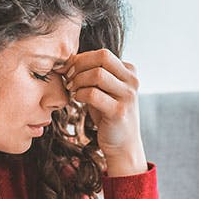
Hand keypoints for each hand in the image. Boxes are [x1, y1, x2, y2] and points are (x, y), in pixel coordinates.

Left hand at [63, 49, 146, 175]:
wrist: (122, 144)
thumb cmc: (108, 114)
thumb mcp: (103, 89)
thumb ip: (92, 73)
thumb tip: (65, 61)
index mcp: (129, 72)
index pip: (102, 53)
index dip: (81, 58)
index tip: (68, 70)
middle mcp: (132, 81)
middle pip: (102, 57)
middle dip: (79, 65)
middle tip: (68, 78)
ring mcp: (128, 96)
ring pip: (97, 74)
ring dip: (78, 80)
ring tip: (72, 90)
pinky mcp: (119, 112)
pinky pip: (93, 94)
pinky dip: (79, 94)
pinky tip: (76, 100)